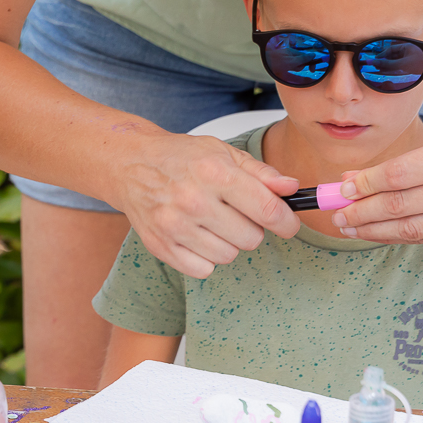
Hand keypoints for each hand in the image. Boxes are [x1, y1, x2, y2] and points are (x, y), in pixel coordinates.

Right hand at [111, 131, 300, 278]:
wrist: (130, 165)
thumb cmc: (179, 157)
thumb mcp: (222, 153)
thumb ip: (261, 173)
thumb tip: (292, 188)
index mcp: (214, 173)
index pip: (266, 210)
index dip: (286, 222)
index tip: (288, 224)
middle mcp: (193, 201)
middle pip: (251, 238)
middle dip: (252, 228)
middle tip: (237, 214)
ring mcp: (174, 226)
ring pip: (229, 255)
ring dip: (228, 243)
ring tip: (213, 223)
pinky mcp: (161, 246)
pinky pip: (203, 269)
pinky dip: (206, 257)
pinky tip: (198, 237)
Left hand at [330, 120, 422, 243]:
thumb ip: (404, 162)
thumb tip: (353, 179)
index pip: (398, 175)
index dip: (364, 185)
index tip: (341, 189)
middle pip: (400, 205)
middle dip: (360, 212)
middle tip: (335, 214)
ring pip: (411, 228)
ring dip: (372, 230)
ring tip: (348, 227)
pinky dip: (399, 235)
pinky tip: (378, 231)